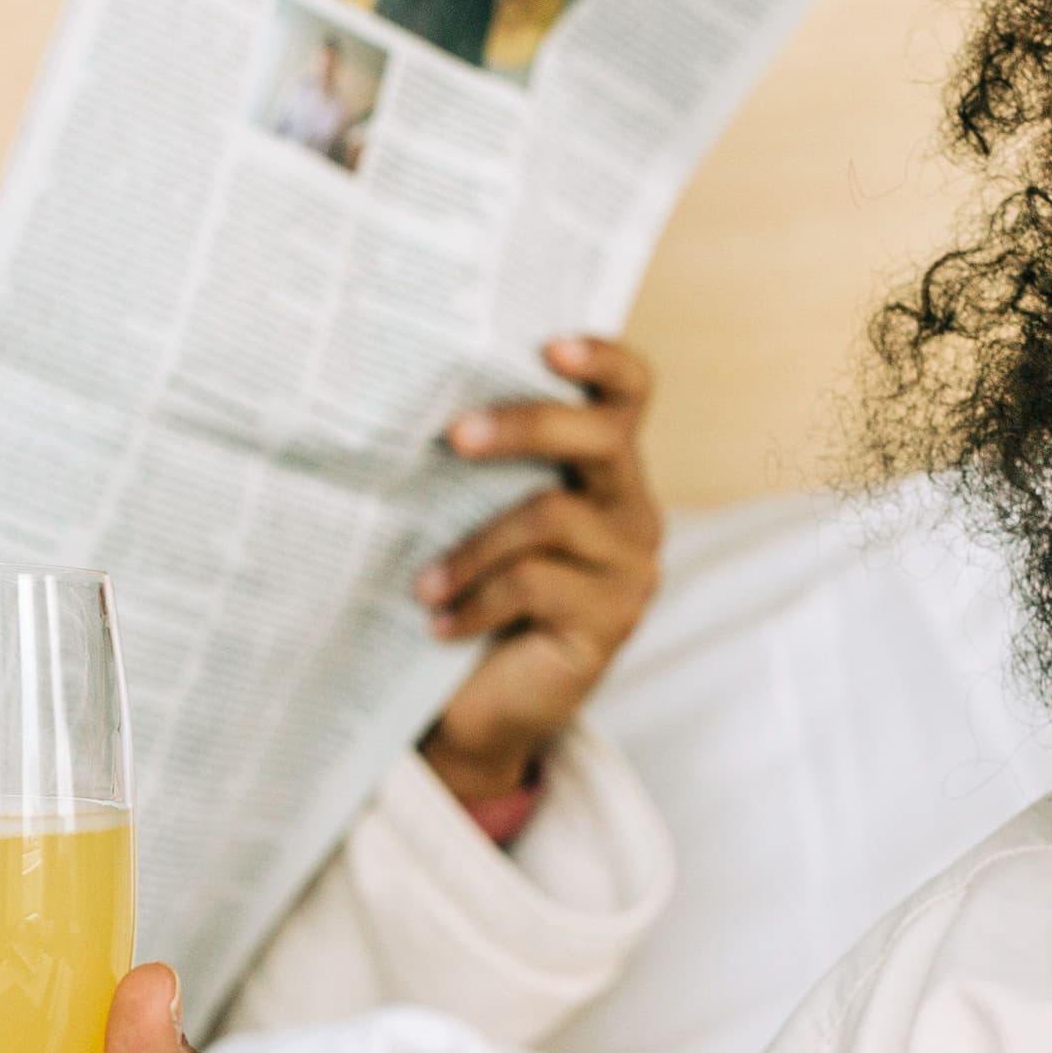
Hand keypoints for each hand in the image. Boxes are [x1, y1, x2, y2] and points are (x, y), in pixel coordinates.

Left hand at [414, 337, 660, 805]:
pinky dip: (476, 601)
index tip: (549, 346)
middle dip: (524, 427)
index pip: (629, 394)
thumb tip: (419, 407)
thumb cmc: (474, 597)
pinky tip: (438, 622)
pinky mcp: (613, 621)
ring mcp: (630, 568)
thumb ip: (480, 471)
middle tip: (452, 436)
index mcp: (605, 471)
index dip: (603, 360)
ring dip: (473, 547)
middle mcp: (633, 511)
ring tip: (422, 581)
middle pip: (600, 438)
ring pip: (552, 516)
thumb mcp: (476, 521)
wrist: (481, 706)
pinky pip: (537, 585)